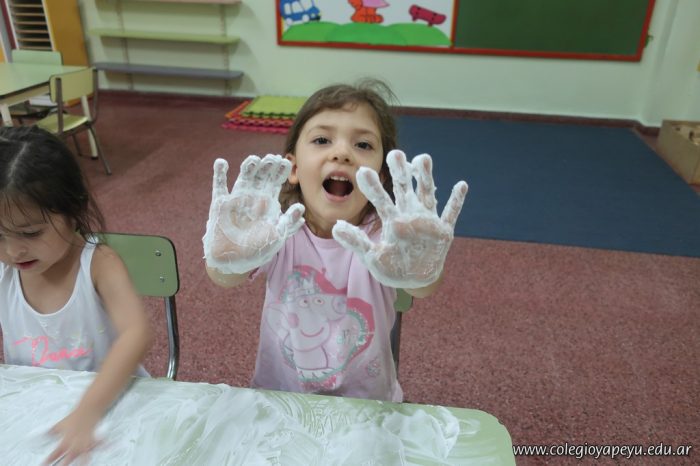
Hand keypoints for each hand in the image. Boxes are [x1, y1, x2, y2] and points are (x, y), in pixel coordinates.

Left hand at [44, 411, 100, 464]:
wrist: (87, 409)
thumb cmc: (75, 416)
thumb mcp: (60, 424)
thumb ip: (52, 431)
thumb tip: (44, 434)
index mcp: (66, 440)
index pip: (56, 452)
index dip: (50, 459)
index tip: (45, 463)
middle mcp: (76, 443)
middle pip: (69, 457)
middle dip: (65, 464)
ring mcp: (85, 442)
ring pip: (84, 455)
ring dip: (83, 462)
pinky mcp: (94, 438)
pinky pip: (98, 444)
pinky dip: (104, 446)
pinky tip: (109, 448)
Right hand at [203, 154, 304, 273]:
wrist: (234, 261)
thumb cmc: (258, 249)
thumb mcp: (277, 236)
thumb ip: (288, 222)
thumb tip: (301, 208)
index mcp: (268, 203)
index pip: (276, 182)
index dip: (280, 172)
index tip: (286, 162)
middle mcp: (253, 197)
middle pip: (261, 176)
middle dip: (267, 166)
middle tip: (272, 158)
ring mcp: (236, 199)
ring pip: (244, 178)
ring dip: (248, 167)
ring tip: (254, 159)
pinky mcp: (220, 204)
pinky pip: (219, 186)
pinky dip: (219, 174)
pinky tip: (221, 162)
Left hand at [333, 150, 467, 288]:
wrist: (415, 280)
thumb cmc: (393, 266)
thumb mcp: (372, 256)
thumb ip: (356, 241)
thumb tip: (335, 227)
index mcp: (393, 220)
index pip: (381, 200)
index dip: (373, 187)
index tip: (363, 171)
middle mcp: (410, 215)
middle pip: (405, 189)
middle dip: (400, 172)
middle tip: (394, 153)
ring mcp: (428, 222)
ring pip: (427, 194)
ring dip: (426, 177)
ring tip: (422, 158)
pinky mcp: (443, 233)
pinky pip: (451, 214)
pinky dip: (456, 201)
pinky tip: (461, 185)